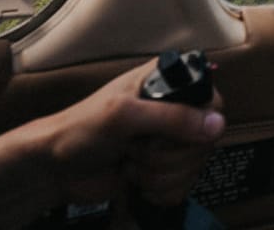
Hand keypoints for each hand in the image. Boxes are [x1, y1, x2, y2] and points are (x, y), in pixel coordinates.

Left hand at [0, 59, 224, 226]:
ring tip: (130, 162)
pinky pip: (183, 187)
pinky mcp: (163, 171)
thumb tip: (218, 125)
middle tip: (136, 148)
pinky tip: (135, 181)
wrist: (55, 169)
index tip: (171, 133)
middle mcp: (173, 109)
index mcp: (165, 82)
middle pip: (206, 140)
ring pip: (194, 167)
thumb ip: (171, 118)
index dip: (199, 122)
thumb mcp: (124, 116)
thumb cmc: (81, 130)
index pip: (212, 99)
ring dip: (159, 174)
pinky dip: (159, 190)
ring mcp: (169, 142)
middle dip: (168, 155)